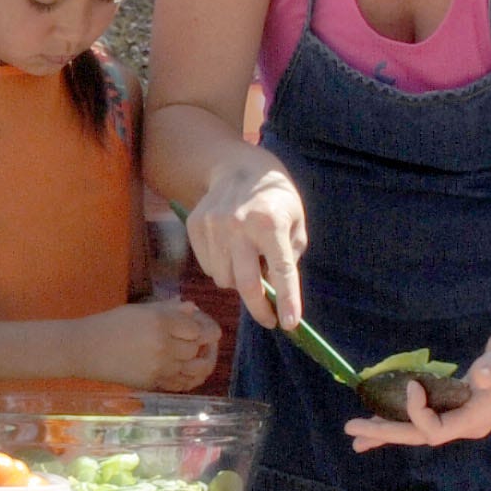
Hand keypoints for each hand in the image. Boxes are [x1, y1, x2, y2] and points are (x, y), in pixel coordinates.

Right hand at [84, 301, 220, 392]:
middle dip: (205, 344)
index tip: (204, 326)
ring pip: (196, 369)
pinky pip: (182, 384)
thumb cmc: (111, 324)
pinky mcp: (154, 383)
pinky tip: (192, 373)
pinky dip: (192, 379)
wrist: (86, 349)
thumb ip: (168, 309)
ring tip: (205, 357)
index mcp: (160, 322)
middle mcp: (164, 345)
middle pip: (197, 348)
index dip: (204, 327)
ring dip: (205, 363)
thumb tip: (192, 309)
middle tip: (207, 340)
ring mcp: (160, 367)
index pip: (196, 328)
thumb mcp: (139, 310)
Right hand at [187, 158, 307, 328]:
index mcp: (270, 222)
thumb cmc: (274, 198)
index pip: (281, 270)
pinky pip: (209, 267)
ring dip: (238, 282)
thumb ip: (290, 254)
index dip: (287, 300)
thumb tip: (275, 290)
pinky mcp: (196, 227)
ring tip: (247, 264)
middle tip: (268, 320)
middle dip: (259, 309)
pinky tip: (229, 250)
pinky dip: (221, 267)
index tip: (290, 323)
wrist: (237, 167)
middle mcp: (239, 225)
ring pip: (224, 280)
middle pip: (246, 284)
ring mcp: (213, 226)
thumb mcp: (295, 220)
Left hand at [348, 312, 490, 452]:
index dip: (417, 413)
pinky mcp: (461, 403)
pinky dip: (404, 416)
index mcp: (480, 416)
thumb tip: (476, 379)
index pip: (437, 430)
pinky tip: (383, 416)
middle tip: (351, 430)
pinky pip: (428, 415)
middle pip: (422, 436)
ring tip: (358, 435)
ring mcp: (465, 414)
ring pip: (422, 429)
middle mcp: (470, 422)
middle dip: (386, 433)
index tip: (410, 385)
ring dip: (390, 429)